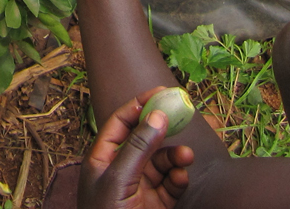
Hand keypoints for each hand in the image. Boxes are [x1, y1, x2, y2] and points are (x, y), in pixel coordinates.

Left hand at [79, 96, 193, 208]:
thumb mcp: (118, 179)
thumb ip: (139, 147)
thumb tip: (158, 115)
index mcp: (102, 158)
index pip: (121, 122)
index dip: (139, 105)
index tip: (162, 92)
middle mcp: (121, 169)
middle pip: (145, 140)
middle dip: (163, 130)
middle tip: (183, 116)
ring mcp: (139, 186)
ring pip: (162, 162)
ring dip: (175, 157)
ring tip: (186, 156)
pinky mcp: (156, 204)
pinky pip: (171, 185)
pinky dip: (178, 178)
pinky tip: (181, 176)